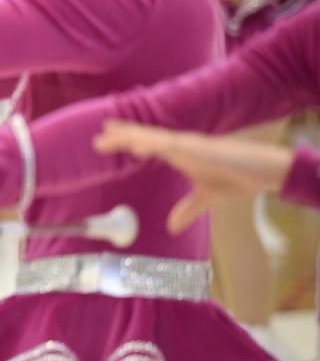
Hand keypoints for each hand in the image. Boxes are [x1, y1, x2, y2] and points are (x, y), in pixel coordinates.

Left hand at [94, 121, 294, 232]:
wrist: (263, 174)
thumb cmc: (238, 180)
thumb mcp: (207, 199)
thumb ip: (187, 211)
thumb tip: (171, 228)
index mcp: (181, 153)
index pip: (148, 143)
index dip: (128, 138)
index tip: (106, 136)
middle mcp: (181, 145)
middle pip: (145, 136)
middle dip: (122, 134)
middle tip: (98, 133)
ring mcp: (188, 145)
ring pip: (152, 137)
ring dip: (129, 136)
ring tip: (106, 136)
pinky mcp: (198, 149)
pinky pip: (170, 145)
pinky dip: (152, 144)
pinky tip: (136, 146)